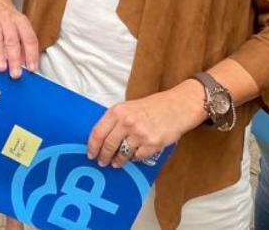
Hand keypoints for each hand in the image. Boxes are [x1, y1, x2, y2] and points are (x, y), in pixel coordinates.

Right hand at [0, 0, 38, 78]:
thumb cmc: (7, 15)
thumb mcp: (18, 25)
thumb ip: (21, 44)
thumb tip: (25, 64)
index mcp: (21, 23)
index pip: (29, 39)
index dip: (31, 54)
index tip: (31, 68)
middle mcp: (9, 21)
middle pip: (13, 41)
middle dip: (15, 59)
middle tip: (15, 73)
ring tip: (1, 67)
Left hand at [88, 81, 208, 167]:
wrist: (178, 106)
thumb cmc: (153, 107)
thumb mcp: (129, 107)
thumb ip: (115, 120)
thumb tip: (101, 139)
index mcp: (118, 111)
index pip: (98, 132)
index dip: (92, 146)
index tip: (90, 154)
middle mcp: (127, 122)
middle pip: (108, 146)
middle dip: (104, 157)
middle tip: (102, 162)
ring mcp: (140, 134)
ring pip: (122, 154)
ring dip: (118, 161)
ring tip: (117, 162)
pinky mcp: (152, 144)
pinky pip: (138, 157)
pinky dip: (135, 158)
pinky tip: (136, 154)